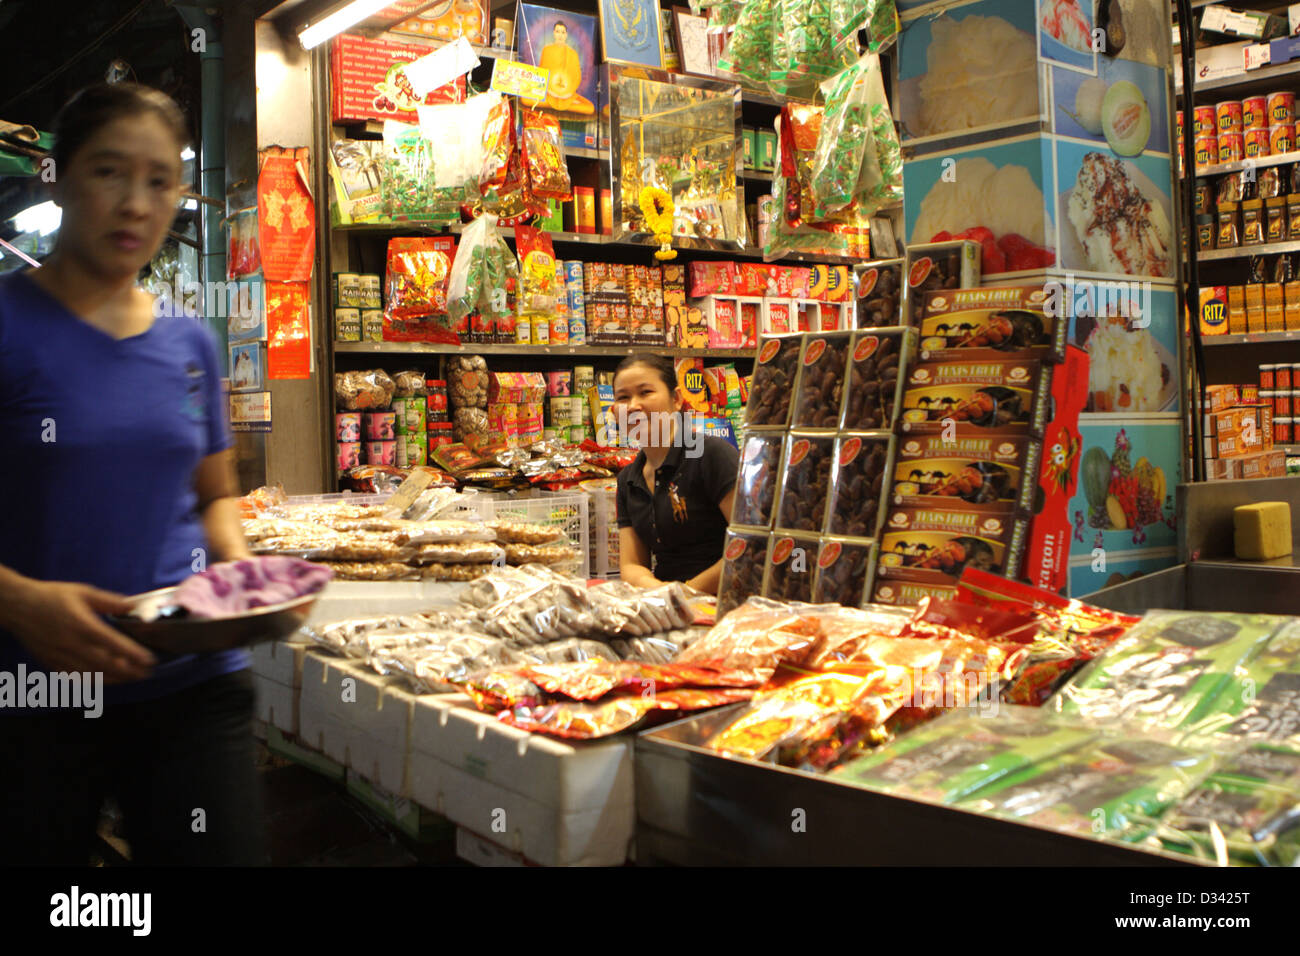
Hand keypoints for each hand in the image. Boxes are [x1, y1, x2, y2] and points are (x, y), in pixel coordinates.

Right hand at [6, 580, 155, 682]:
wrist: (16, 606)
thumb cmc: (51, 596)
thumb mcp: (84, 592)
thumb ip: (111, 602)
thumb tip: (135, 606)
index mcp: (81, 625)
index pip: (113, 644)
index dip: (133, 654)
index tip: (149, 660)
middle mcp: (70, 644)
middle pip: (105, 665)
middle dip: (128, 672)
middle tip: (145, 674)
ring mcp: (59, 656)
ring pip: (90, 675)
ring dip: (113, 679)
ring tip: (130, 678)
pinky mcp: (50, 662)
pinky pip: (74, 677)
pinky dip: (92, 681)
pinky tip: (105, 679)